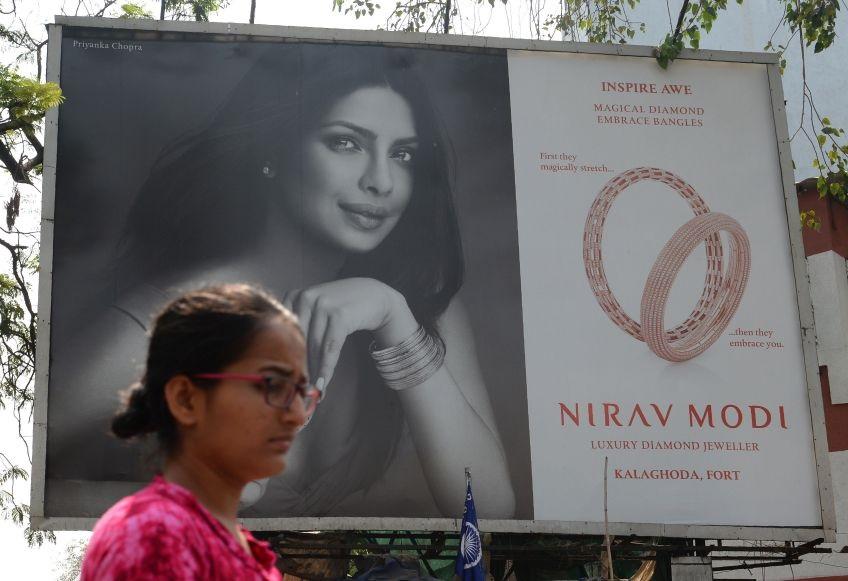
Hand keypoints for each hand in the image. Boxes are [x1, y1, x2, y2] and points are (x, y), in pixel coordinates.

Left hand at [282, 278, 417, 390]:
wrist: (374, 295)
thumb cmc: (341, 307)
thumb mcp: (316, 308)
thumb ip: (300, 326)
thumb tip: (286, 362)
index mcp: (294, 296)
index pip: (282, 332)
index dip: (283, 357)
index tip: (283, 379)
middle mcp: (306, 297)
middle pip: (298, 341)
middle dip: (299, 368)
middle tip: (297, 392)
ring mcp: (323, 304)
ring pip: (314, 347)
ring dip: (314, 372)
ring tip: (312, 392)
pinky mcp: (340, 315)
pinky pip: (330, 347)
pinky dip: (327, 368)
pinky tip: (324, 383)